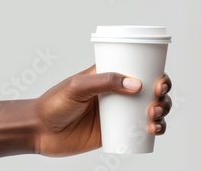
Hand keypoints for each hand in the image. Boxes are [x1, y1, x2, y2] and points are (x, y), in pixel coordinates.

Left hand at [33, 64, 171, 156]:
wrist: (39, 132)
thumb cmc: (53, 103)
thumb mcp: (77, 87)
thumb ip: (104, 82)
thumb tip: (136, 84)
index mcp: (110, 76)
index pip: (140, 70)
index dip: (157, 74)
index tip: (161, 81)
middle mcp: (117, 94)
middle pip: (151, 92)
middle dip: (162, 97)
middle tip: (156, 103)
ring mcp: (117, 114)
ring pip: (150, 111)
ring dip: (161, 113)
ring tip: (153, 118)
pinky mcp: (115, 133)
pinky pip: (140, 131)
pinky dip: (154, 131)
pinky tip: (154, 131)